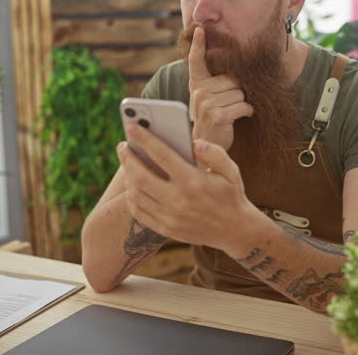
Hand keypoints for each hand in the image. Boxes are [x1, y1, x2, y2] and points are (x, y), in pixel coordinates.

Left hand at [117, 122, 254, 249]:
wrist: (235, 230)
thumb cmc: (231, 194)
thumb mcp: (230, 169)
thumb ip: (213, 152)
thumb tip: (193, 142)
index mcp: (193, 181)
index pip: (162, 155)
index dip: (144, 139)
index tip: (131, 127)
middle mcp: (178, 200)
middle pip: (141, 176)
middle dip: (127, 158)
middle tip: (123, 146)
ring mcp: (170, 217)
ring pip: (136, 195)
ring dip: (128, 177)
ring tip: (128, 164)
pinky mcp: (166, 229)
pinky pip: (139, 212)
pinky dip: (131, 197)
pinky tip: (133, 185)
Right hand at [187, 26, 253, 150]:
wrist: (206, 147)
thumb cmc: (212, 121)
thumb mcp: (208, 100)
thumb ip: (214, 85)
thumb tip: (234, 68)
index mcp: (196, 85)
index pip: (196, 61)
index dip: (198, 45)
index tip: (200, 30)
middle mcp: (198, 91)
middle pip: (232, 80)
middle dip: (237, 92)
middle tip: (228, 106)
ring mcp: (206, 103)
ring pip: (239, 93)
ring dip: (242, 104)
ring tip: (230, 114)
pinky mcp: (217, 115)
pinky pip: (243, 106)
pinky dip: (246, 112)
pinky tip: (238, 119)